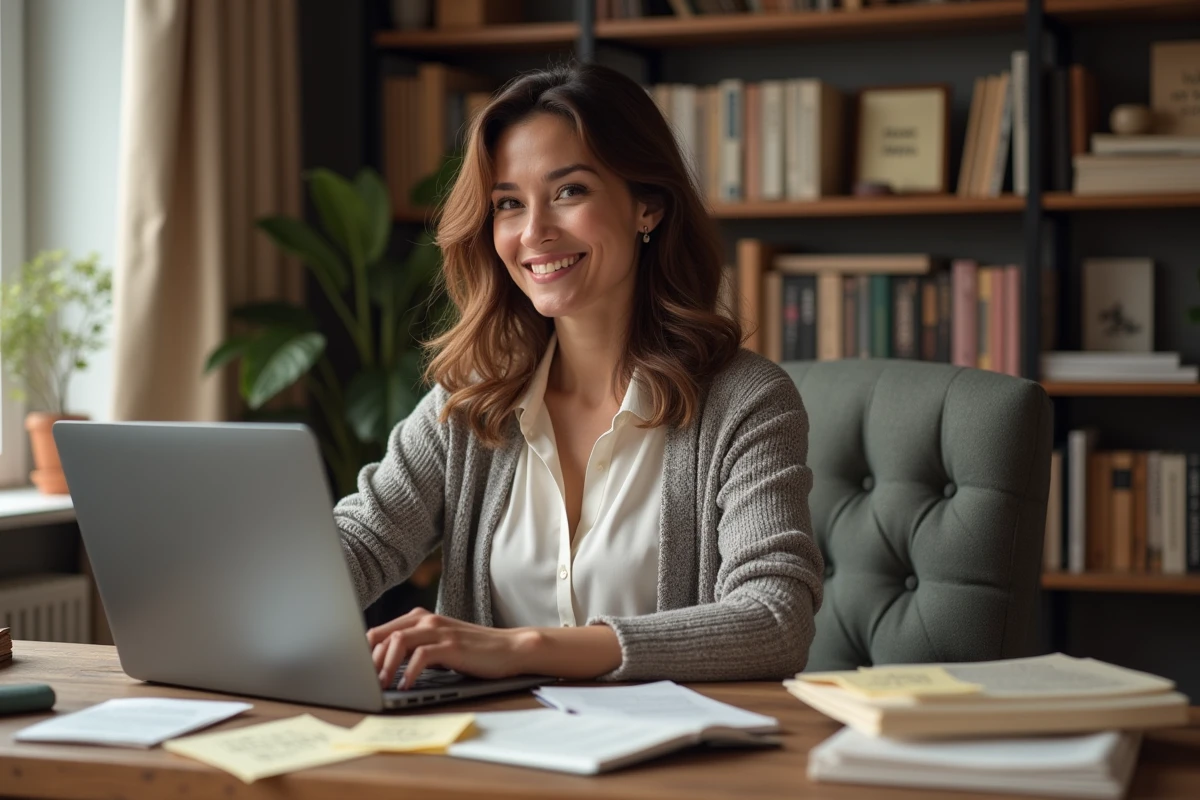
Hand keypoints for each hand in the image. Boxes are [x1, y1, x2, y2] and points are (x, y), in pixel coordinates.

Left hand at [365, 607, 536, 689]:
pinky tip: (406, 686)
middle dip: (368, 660)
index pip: (379, 631)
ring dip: (384, 665)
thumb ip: (416, 649)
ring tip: (380, 685)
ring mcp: (439, 630)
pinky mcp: (451, 645)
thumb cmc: (474, 651)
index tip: (355, 672)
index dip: (363, 652)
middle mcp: (427, 619)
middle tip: (363, 683)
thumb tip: (385, 666)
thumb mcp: (439, 646)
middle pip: (383, 634)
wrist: (509, 648)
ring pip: (398, 641)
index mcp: (420, 618)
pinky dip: (408, 672)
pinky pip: (421, 655)